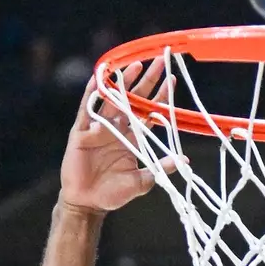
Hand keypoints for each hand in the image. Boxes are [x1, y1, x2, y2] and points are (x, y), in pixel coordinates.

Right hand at [60, 60, 178, 215]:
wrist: (88, 203)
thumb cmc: (113, 193)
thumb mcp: (142, 181)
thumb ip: (160, 168)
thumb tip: (183, 160)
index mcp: (131, 138)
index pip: (148, 112)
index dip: (159, 96)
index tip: (172, 79)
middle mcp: (116, 128)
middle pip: (133, 99)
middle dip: (146, 81)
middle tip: (158, 62)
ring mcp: (98, 128)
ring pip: (112, 99)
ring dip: (123, 82)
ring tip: (135, 65)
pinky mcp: (82, 132)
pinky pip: (87, 109)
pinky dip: (92, 93)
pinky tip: (98, 77)